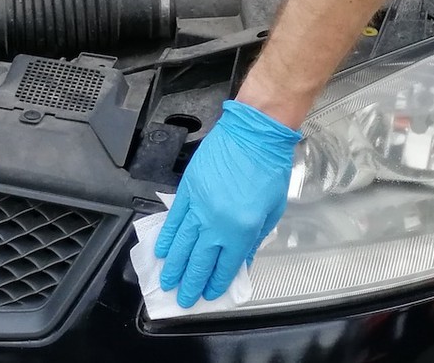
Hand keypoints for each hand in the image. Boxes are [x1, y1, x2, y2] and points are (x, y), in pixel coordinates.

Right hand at [154, 100, 301, 307]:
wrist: (254, 134)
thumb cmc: (269, 169)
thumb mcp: (272, 211)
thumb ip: (254, 240)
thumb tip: (241, 261)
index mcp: (241, 230)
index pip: (224, 266)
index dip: (215, 283)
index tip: (209, 294)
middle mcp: (216, 222)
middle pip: (198, 260)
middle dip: (190, 283)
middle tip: (182, 298)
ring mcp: (198, 206)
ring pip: (181, 244)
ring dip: (173, 265)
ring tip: (167, 281)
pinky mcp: (187, 190)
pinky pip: (174, 220)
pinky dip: (167, 237)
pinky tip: (161, 250)